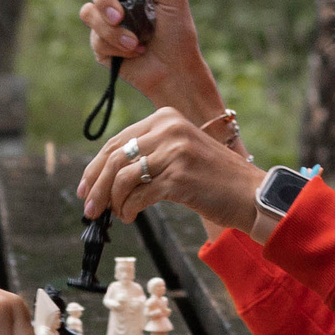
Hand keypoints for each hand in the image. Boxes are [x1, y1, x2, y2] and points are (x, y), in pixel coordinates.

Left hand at [76, 108, 266, 232]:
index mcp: (166, 117)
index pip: (117, 141)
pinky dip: (128, 209)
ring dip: (112, 202)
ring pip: (123, 178)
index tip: (84, 188)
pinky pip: (138, 195)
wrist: (251, 193)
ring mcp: (174, 151)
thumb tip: (105, 176)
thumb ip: (149, 153)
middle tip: (89, 209)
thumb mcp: (180, 151)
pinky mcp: (179, 176)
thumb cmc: (214, 178)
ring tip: (116, 215)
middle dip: (96, 187)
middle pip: (115, 158)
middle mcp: (168, 128)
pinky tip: (130, 217)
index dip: (95, 167)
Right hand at [78, 0, 222, 115]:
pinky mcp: (101, 46)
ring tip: (136, 42)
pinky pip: (96, 39)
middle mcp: (116, 0)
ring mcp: (106, 23)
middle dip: (105, 0)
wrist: (177, 71)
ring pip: (88, 12)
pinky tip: (135, 52)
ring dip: (113, 29)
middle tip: (120, 15)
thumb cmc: (179, 34)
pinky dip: (117, 46)